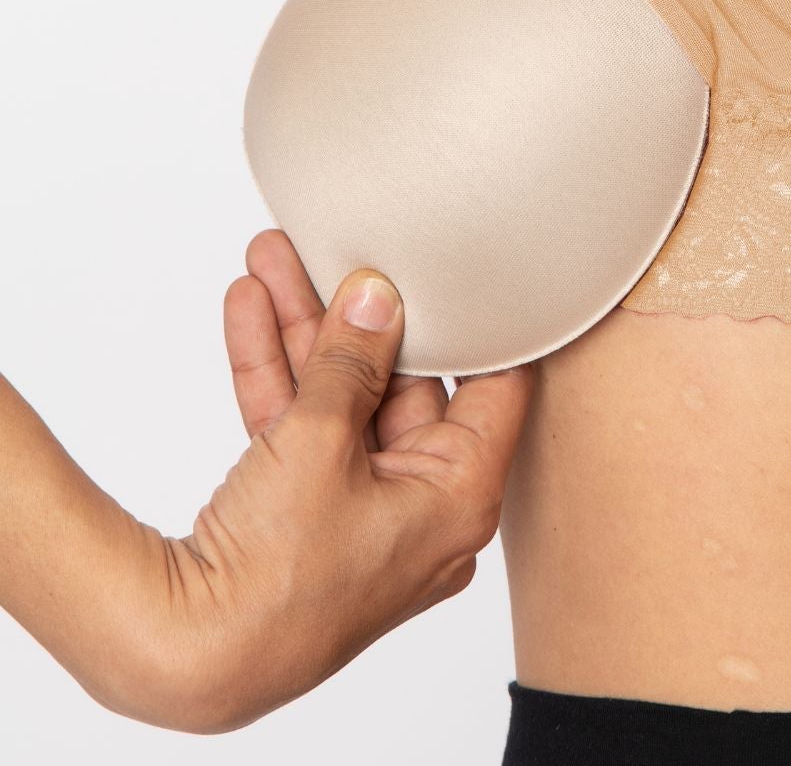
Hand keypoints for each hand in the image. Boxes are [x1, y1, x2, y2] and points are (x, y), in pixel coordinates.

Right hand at [148, 229, 532, 732]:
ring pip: (340, 399)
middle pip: (401, 383)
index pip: (493, 387)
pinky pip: (301, 430)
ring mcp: (361, 512)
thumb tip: (376, 298)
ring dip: (304, 330)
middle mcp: (421, 506)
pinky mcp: (306, 517)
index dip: (477, 321)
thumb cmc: (277, 572)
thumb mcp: (321, 440)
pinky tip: (248, 307)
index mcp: (460, 496)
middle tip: (338, 248)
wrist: (184, 655)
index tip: (466, 265)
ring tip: (274, 256)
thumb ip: (352, 360)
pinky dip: (275, 374)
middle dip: (355, 313)